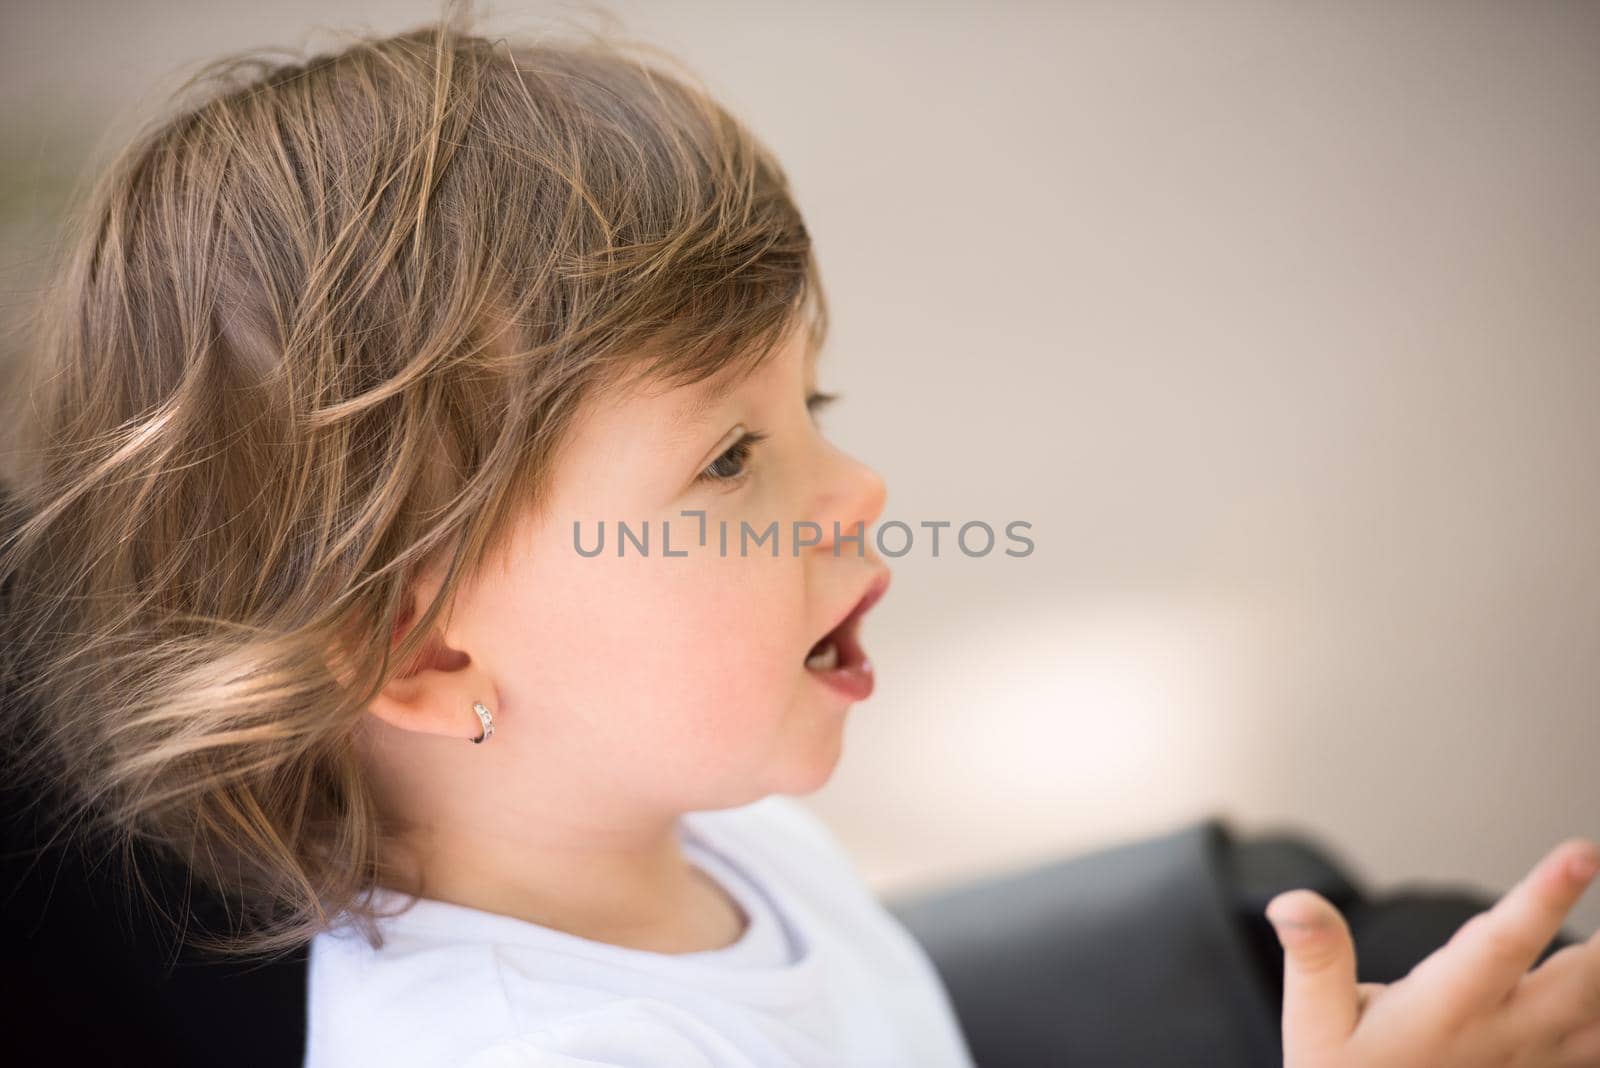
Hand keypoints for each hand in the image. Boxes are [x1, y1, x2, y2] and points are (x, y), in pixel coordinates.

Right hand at [1270, 837, 1599, 1066]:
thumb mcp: (1314, 1026)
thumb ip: (1315, 958)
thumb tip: (1295, 902)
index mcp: (1444, 1009)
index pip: (1500, 942)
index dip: (1544, 896)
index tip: (1583, 853)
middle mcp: (1499, 1035)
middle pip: (1581, 984)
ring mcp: (1528, 1062)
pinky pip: (1596, 1052)